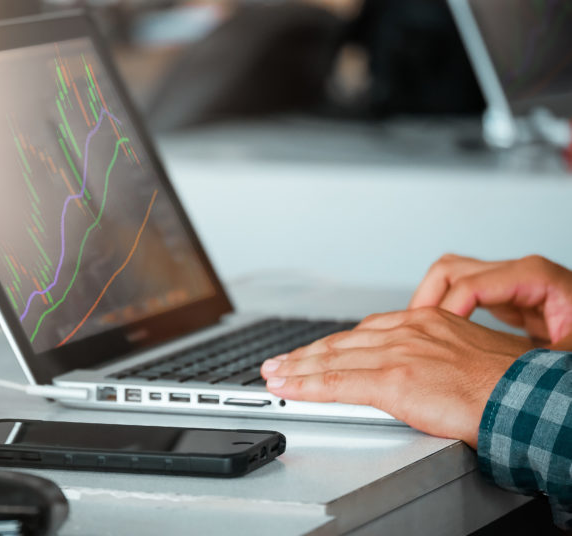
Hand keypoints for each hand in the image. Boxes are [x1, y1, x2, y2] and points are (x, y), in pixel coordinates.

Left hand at [261, 308, 533, 446]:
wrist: (525, 397)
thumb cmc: (504, 382)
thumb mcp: (462, 351)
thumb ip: (430, 353)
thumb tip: (414, 368)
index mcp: (423, 321)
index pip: (364, 332)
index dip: (332, 345)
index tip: (313, 352)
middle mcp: (406, 330)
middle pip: (341, 343)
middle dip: (305, 355)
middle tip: (279, 363)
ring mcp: (398, 353)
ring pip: (333, 360)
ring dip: (297, 370)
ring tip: (274, 376)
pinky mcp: (394, 379)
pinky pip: (338, 383)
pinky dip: (307, 386)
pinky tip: (289, 389)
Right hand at [409, 254, 571, 348]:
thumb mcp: (566, 357)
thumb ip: (542, 361)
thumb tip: (503, 373)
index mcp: (535, 278)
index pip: (471, 285)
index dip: (448, 313)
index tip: (439, 341)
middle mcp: (518, 274)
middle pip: (451, 271)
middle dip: (426, 301)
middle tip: (413, 334)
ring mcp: (509, 285)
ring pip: (449, 278)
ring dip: (429, 302)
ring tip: (418, 333)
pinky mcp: (507, 300)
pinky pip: (460, 295)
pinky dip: (442, 310)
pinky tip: (440, 336)